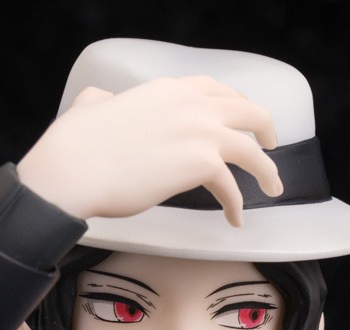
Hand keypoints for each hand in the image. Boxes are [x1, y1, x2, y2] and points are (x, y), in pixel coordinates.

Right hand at [15, 75, 282, 227]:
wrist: (76, 167)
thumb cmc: (77, 144)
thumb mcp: (92, 106)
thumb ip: (104, 101)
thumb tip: (101, 102)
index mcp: (167, 90)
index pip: (214, 90)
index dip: (234, 104)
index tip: (242, 117)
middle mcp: (190, 105)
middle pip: (246, 110)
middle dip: (265, 127)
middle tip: (272, 145)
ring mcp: (200, 132)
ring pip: (252, 148)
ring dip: (267, 170)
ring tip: (273, 188)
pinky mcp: (201, 164)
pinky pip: (233, 187)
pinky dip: (237, 205)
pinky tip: (236, 219)